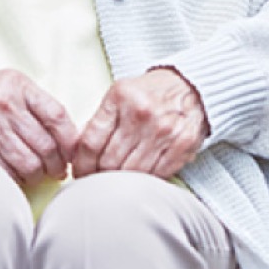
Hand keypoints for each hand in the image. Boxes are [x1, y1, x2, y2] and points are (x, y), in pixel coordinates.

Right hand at [0, 69, 78, 189]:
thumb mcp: (14, 83)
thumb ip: (39, 103)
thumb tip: (68, 134)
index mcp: (19, 88)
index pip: (57, 116)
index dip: (71, 140)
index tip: (73, 151)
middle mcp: (6, 108)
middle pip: (46, 146)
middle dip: (58, 164)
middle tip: (59, 169)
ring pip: (29, 165)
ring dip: (40, 175)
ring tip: (41, 174)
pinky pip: (7, 174)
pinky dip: (18, 180)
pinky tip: (20, 176)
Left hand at [72, 69, 208, 178]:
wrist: (191, 86)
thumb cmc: (150, 93)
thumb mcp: (120, 94)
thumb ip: (101, 121)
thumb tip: (77, 153)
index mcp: (120, 97)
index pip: (90, 142)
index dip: (81, 165)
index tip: (80, 173)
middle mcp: (141, 113)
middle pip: (108, 162)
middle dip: (99, 176)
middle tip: (98, 181)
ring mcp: (163, 130)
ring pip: (131, 173)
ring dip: (122, 182)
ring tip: (119, 183)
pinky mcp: (182, 145)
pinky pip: (156, 175)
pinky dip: (146, 181)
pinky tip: (141, 178)